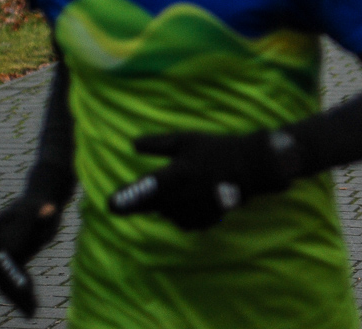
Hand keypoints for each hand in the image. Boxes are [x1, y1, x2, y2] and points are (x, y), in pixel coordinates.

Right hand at [0, 195, 62, 315]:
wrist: (42, 196)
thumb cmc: (47, 202)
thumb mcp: (48, 207)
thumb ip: (45, 214)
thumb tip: (49, 211)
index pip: (2, 261)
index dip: (13, 278)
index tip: (27, 291)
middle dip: (15, 295)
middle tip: (31, 312)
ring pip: (3, 279)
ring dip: (17, 297)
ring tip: (32, 313)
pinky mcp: (8, 254)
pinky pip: (11, 275)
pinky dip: (20, 288)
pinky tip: (32, 302)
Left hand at [109, 130, 293, 230]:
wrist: (252, 167)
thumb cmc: (217, 150)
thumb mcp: (186, 140)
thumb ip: (157, 144)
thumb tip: (132, 143)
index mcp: (173, 176)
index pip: (139, 193)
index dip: (122, 200)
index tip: (109, 204)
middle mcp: (179, 198)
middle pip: (150, 208)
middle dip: (141, 203)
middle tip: (139, 197)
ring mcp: (192, 212)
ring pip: (167, 215)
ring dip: (164, 206)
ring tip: (174, 192)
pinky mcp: (204, 220)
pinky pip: (184, 222)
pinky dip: (182, 214)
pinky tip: (189, 202)